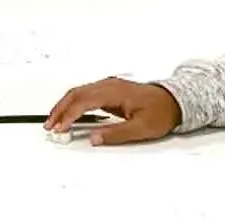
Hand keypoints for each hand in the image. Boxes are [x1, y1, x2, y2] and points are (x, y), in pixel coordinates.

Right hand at [44, 77, 180, 145]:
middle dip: (60, 109)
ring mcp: (108, 85)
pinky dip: (73, 102)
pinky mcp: (109, 89)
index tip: (59, 127)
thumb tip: (94, 138)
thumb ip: (116, 134)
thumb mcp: (141, 129)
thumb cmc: (161, 112)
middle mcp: (108, 85)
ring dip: (64, 105)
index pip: (83, 102)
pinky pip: (85, 92)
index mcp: (114, 92)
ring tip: (55, 121)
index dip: (68, 115)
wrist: (174, 101)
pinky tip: (70, 112)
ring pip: (78, 91)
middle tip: (50, 125)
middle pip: (76, 94)